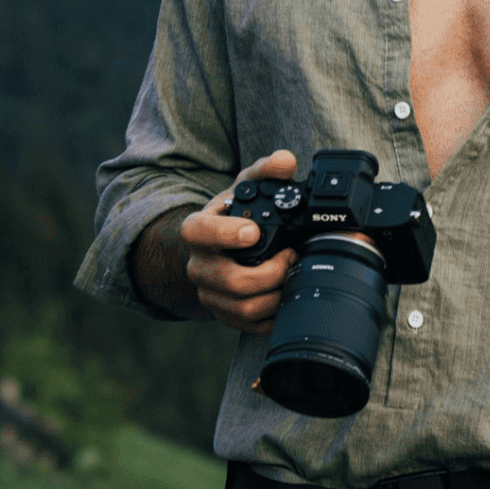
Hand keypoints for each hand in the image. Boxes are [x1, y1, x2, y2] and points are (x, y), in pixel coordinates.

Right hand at [180, 150, 299, 332]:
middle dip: (269, 272)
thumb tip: (285, 161)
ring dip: (276, 295)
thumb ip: (266, 171)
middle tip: (290, 255)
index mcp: (199, 230)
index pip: (197, 233)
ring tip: (292, 276)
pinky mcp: (225, 315)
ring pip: (242, 309)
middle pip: (229, 281)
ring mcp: (210, 293)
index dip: (224, 234)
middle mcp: (199, 265)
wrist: (221, 246)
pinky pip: (251, 327)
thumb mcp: (246, 188)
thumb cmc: (235, 215)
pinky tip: (287, 297)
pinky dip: (274, 316)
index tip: (254, 231)